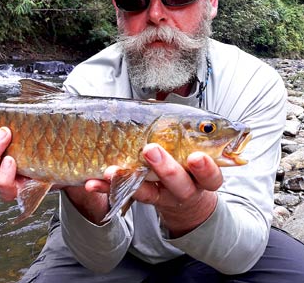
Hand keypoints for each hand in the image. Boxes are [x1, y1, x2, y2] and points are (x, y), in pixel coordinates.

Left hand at [85, 143, 222, 235]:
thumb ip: (189, 130)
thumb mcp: (197, 148)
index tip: (197, 157)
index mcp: (205, 175)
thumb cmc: (190, 160)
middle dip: (166, 167)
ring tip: (112, 168)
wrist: (188, 201)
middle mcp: (186, 187)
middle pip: (180, 182)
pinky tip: (92, 182)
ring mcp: (163, 195)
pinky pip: (125, 193)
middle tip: (150, 150)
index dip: (206, 167)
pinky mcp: (143, 198)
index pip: (211, 173)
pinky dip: (107, 186)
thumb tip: (157, 103)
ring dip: (129, 177)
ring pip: (148, 191)